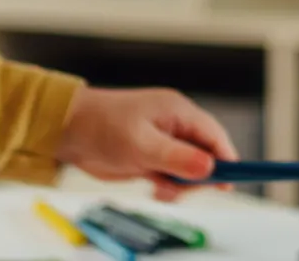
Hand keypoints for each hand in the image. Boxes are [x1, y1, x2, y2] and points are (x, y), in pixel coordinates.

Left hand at [56, 87, 237, 201]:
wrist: (68, 131)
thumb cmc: (102, 126)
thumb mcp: (142, 144)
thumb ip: (176, 157)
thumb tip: (210, 167)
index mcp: (178, 112)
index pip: (213, 135)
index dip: (225, 157)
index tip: (230, 180)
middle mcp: (174, 126)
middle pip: (205, 154)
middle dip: (197, 175)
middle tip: (180, 186)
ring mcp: (164, 142)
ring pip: (189, 169)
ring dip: (180, 183)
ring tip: (159, 186)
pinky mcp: (152, 157)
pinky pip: (172, 175)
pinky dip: (167, 185)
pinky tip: (153, 186)